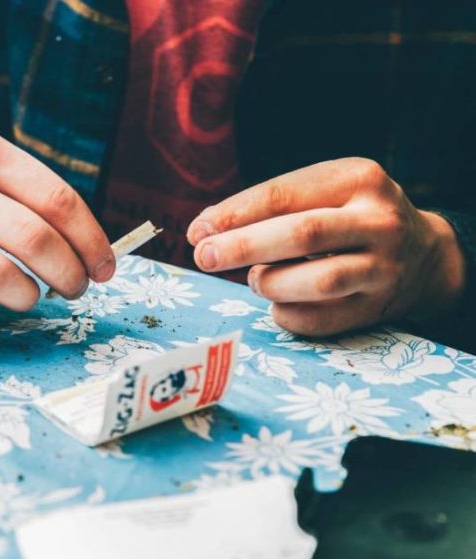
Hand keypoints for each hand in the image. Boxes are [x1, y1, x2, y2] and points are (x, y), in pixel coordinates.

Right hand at [0, 133, 115, 340]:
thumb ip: (31, 196)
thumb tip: (92, 253)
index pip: (59, 202)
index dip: (92, 243)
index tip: (104, 270)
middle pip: (37, 241)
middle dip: (70, 277)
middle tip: (73, 290)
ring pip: (1, 281)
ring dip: (30, 300)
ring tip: (29, 298)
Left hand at [186, 158, 465, 335]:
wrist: (422, 256)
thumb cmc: (348, 218)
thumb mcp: (323, 193)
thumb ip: (269, 207)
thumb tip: (203, 231)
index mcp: (357, 178)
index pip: (285, 194)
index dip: (235, 214)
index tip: (197, 231)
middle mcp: (378, 219)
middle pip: (303, 234)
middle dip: (243, 246)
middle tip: (204, 258)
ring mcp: (385, 266)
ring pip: (318, 280)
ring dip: (270, 282)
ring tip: (256, 278)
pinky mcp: (378, 307)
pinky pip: (320, 319)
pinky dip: (286, 313)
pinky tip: (278, 303)